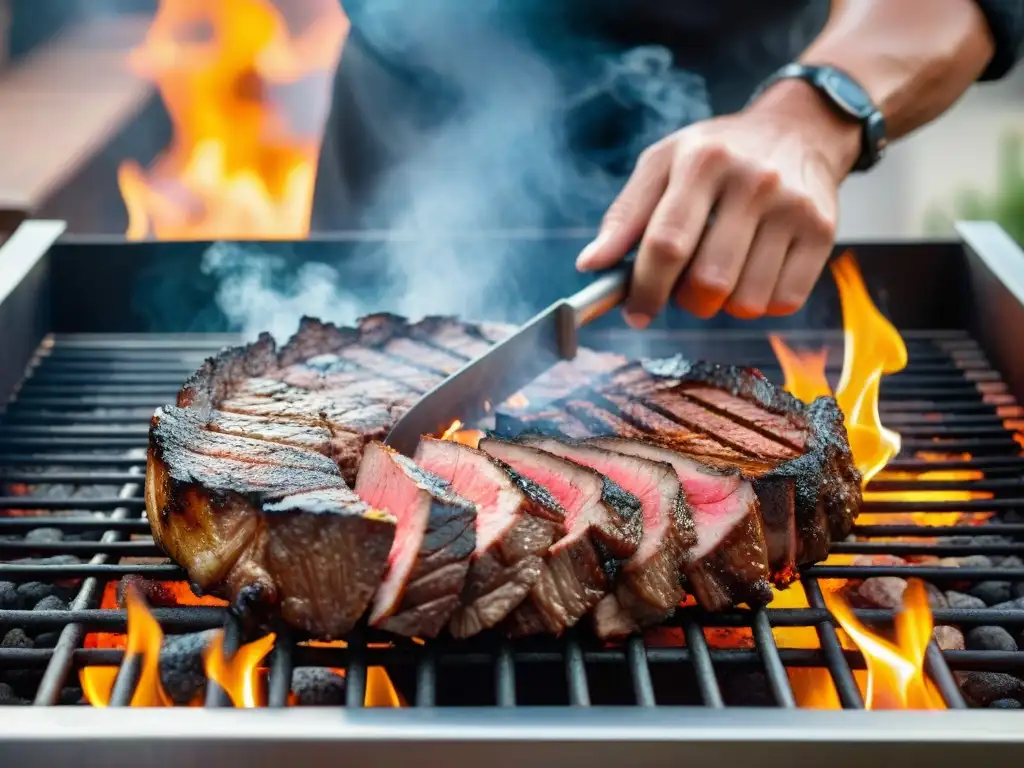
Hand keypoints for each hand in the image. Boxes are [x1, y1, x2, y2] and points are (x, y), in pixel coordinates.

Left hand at [575, 80, 862, 327]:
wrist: (801, 128)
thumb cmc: (718, 153)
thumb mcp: (663, 163)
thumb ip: (624, 215)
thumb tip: (591, 265)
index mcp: (702, 162)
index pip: (667, 244)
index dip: (645, 289)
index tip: (636, 312)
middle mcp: (753, 181)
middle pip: (708, 281)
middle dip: (685, 301)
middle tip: (682, 289)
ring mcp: (793, 207)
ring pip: (746, 300)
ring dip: (723, 305)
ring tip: (720, 275)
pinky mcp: (823, 231)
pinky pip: (784, 301)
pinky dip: (760, 303)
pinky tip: (752, 274)